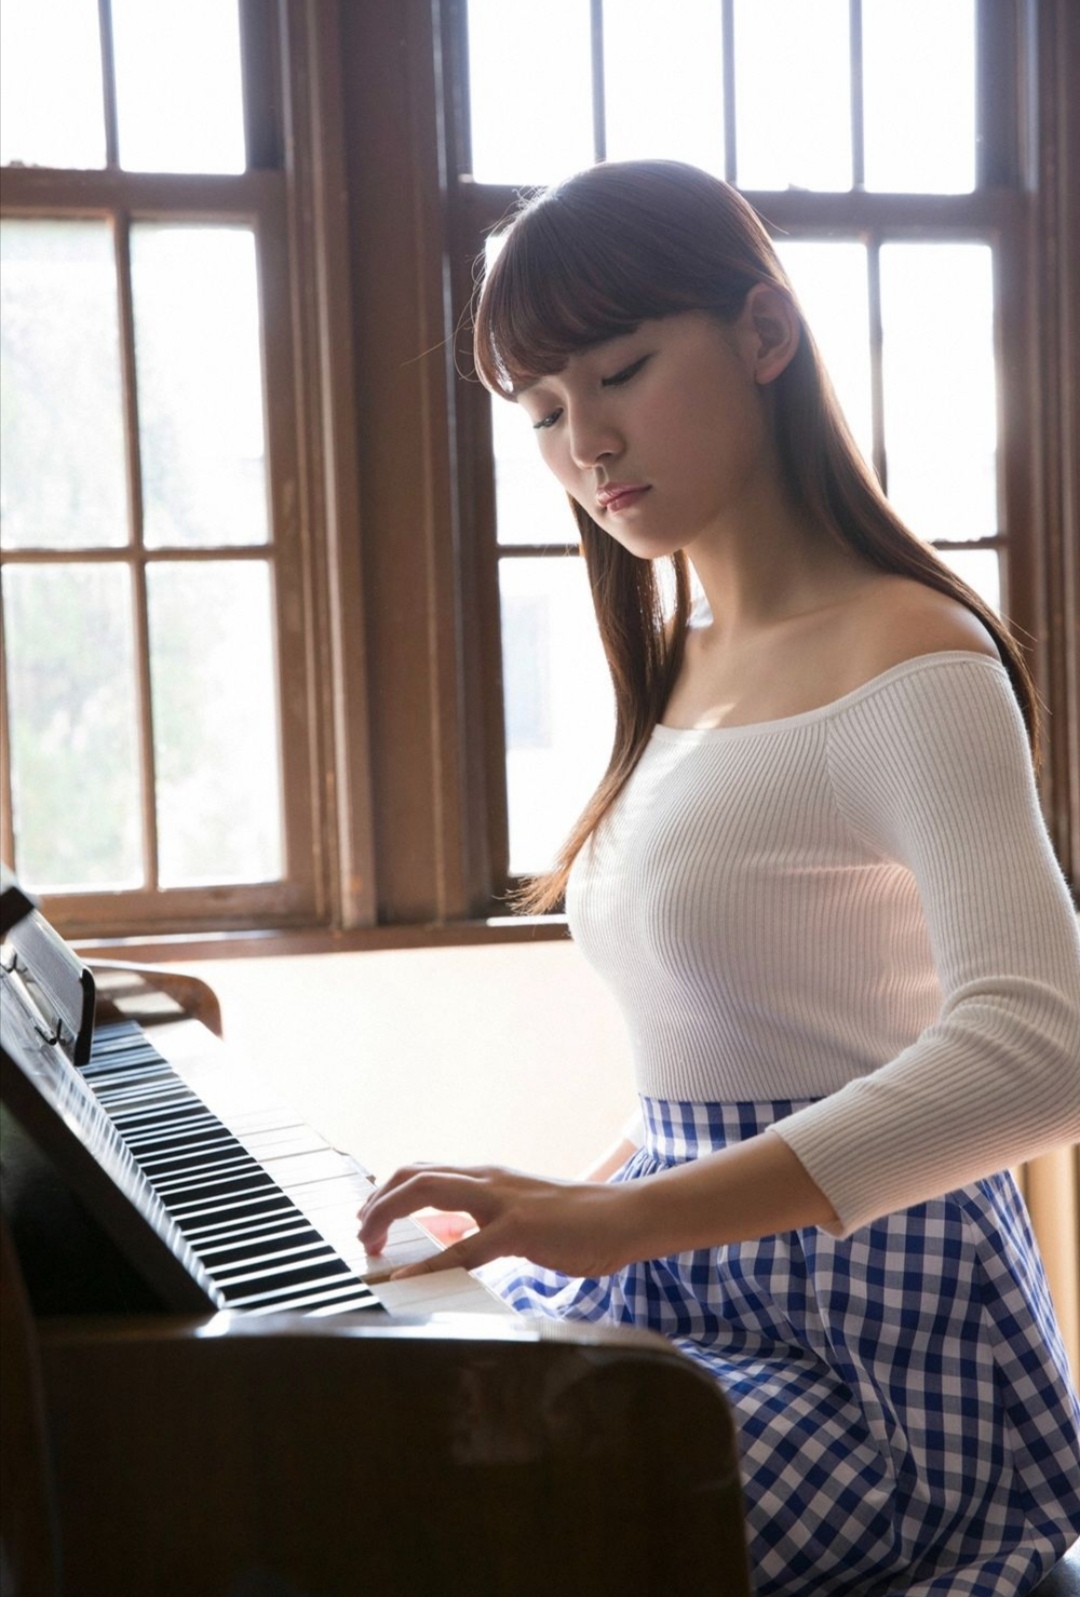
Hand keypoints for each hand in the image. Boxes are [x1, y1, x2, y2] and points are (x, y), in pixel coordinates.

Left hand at [357, 1162, 644, 1279]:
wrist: (627, 1217)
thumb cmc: (581, 1221)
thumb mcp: (524, 1214)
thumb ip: (489, 1222)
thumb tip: (455, 1239)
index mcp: (491, 1178)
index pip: (427, 1170)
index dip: (391, 1189)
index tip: (370, 1214)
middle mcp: (490, 1180)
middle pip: (415, 1173)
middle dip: (378, 1199)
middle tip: (361, 1230)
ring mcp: (502, 1201)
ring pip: (428, 1192)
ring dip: (389, 1214)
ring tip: (368, 1242)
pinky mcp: (518, 1230)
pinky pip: (463, 1247)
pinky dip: (427, 1262)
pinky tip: (406, 1275)